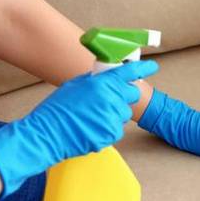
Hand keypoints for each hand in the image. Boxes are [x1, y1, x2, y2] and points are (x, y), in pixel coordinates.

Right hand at [0, 60, 157, 198]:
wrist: (46, 134)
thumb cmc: (57, 110)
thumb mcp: (75, 86)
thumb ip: (95, 81)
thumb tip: (107, 78)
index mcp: (101, 83)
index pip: (128, 72)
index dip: (143, 68)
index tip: (153, 66)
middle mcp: (111, 98)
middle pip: (132, 95)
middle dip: (124, 96)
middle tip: (107, 101)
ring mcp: (113, 117)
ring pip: (123, 114)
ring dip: (113, 115)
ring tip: (92, 118)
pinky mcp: (111, 134)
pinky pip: (116, 129)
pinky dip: (107, 129)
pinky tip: (91, 129)